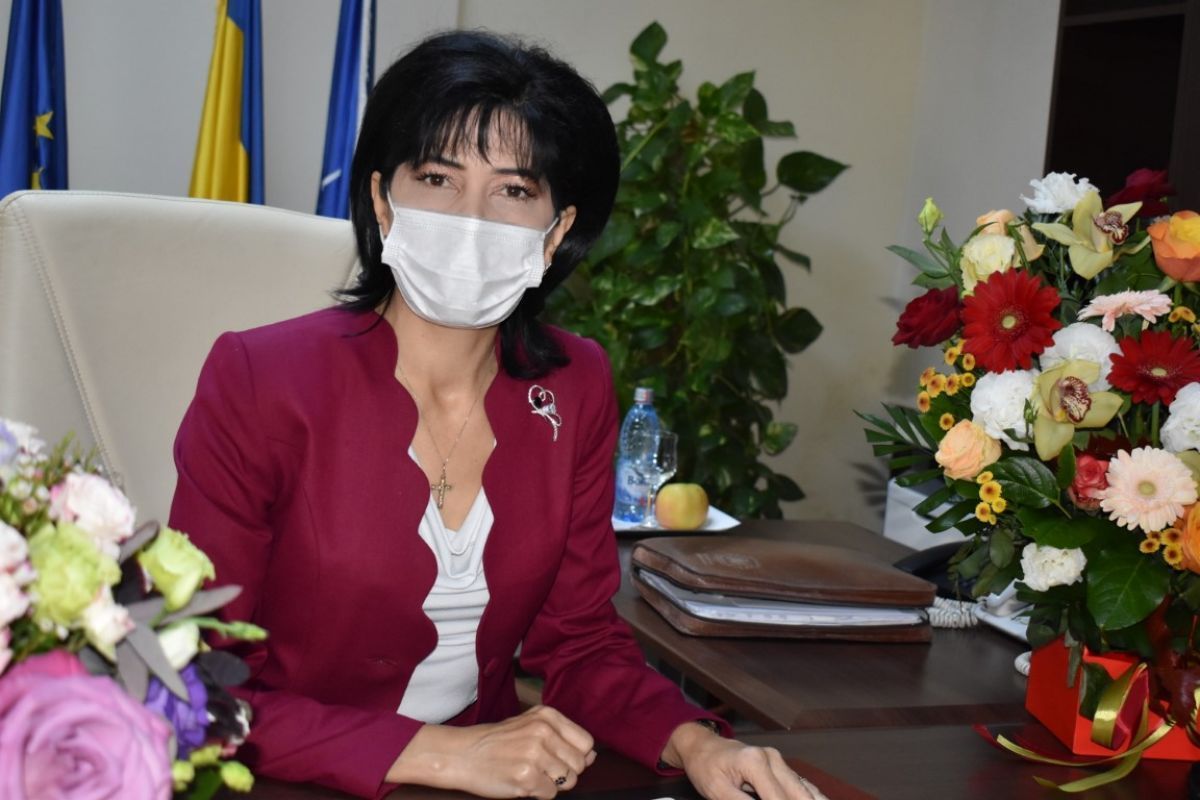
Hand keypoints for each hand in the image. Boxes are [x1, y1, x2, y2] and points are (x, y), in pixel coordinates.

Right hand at [387, 704, 595, 797]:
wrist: (460, 754)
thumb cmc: (496, 742)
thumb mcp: (530, 726)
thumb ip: (562, 737)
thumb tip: (592, 755)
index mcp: (547, 715)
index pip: (586, 742)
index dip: (576, 756)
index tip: (558, 758)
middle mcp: (543, 732)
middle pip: (579, 764)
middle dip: (564, 773)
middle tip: (539, 768)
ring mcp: (535, 754)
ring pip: (568, 781)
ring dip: (550, 784)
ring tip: (529, 774)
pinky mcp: (526, 777)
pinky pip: (550, 795)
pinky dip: (537, 794)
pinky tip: (520, 783)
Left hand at [664, 722, 827, 799]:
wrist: (702, 746)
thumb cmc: (706, 767)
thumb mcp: (716, 790)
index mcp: (755, 763)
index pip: (779, 799)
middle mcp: (772, 758)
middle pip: (799, 794)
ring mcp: (779, 760)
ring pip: (806, 789)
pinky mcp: (780, 765)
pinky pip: (802, 784)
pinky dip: (812, 796)